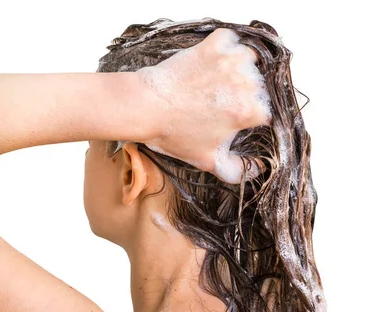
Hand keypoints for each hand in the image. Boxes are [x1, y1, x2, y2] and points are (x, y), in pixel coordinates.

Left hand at [135, 28, 271, 183]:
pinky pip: (230, 40)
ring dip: (236, 68)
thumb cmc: (173, 133)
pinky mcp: (216, 44)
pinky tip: (207, 63)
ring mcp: (233, 60)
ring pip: (249, 61)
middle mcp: (249, 83)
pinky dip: (223, 47)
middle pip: (259, 85)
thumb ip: (239, 170)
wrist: (145, 106)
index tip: (233, 115)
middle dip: (243, 92)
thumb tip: (259, 169)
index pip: (266, 111)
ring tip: (213, 81)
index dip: (250, 115)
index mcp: (252, 111)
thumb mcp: (208, 160)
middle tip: (218, 100)